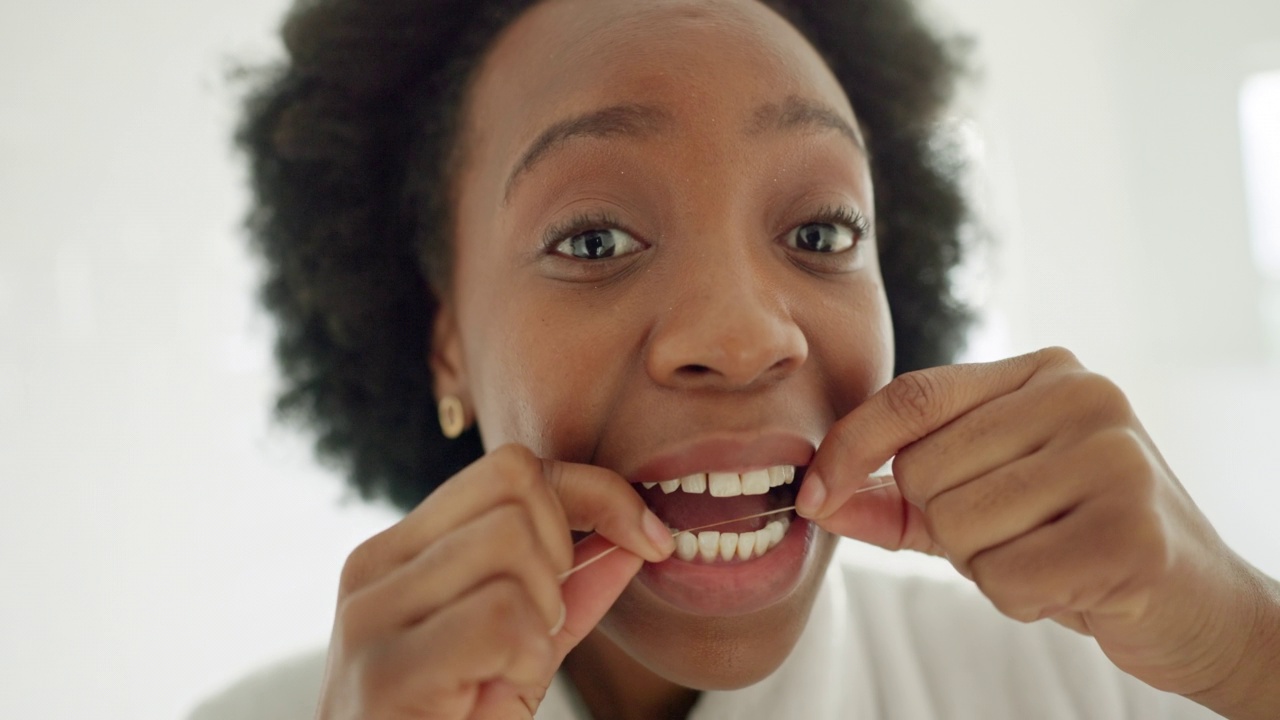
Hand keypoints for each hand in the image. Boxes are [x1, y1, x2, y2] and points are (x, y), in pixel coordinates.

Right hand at [316, 443, 674, 719]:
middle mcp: (374, 566)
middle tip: (538, 629)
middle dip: (559, 557)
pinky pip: (500, 616)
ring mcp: (370, 615)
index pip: (511, 468)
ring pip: (509, 542)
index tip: (649, 538)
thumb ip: (571, 591)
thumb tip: (636, 538)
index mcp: (401, 550)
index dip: (593, 492)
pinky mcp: (385, 670)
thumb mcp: (521, 651)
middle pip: (515, 488)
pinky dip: (526, 656)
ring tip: (510, 665)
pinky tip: (494, 692)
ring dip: (541, 615)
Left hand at [798, 347, 1279, 717]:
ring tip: (1047, 556)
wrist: (1192, 600)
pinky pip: (1007, 577)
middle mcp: (1082, 395)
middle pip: (926, 470)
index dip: (850, 447)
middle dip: (947, 528)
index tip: (813, 494)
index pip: (913, 395)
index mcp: (1042, 373)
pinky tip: (1072, 585)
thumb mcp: (980, 507)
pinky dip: (1022, 599)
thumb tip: (816, 498)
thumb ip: (896, 500)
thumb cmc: (1075, 541)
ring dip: (986, 567)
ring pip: (959, 526)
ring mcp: (1115, 455)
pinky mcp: (1134, 527)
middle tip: (1014, 537)